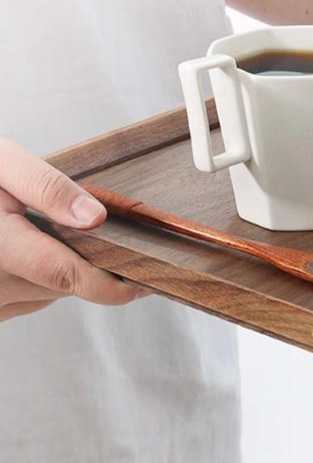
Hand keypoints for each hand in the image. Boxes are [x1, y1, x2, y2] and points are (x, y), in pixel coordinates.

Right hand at [0, 139, 145, 322]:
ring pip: (49, 293)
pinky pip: (28, 298)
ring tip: (50, 231)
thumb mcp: (1, 164)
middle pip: (66, 284)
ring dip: (63, 268)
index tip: (147, 281)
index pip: (67, 276)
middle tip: (97, 231)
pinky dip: (40, 276)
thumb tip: (95, 217)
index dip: (113, 283)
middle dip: (89, 261)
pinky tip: (29, 247)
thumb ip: (47, 187)